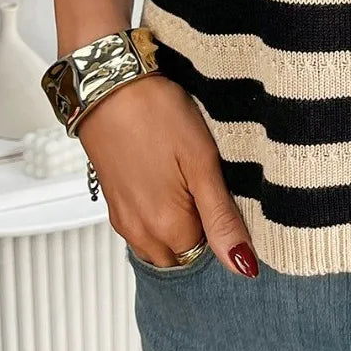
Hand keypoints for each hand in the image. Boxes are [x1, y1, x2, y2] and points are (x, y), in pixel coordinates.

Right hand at [77, 74, 259, 276]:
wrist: (108, 85)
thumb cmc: (157, 114)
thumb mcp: (202, 162)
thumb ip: (221, 218)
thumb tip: (243, 265)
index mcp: (167, 226)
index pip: (209, 255)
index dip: (225, 231)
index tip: (229, 200)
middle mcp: (140, 232)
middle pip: (183, 255)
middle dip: (201, 235)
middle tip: (212, 190)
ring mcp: (124, 219)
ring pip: (162, 244)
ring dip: (180, 228)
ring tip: (191, 184)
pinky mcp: (114, 203)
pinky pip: (143, 229)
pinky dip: (160, 217)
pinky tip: (169, 183)